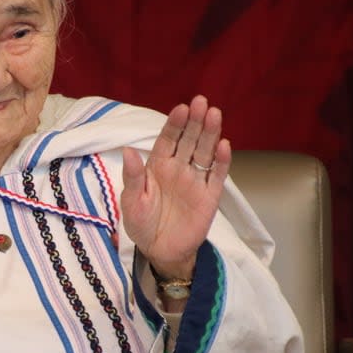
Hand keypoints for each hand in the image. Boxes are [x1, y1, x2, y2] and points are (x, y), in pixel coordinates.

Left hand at [121, 95, 230, 278]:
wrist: (160, 251)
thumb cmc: (142, 224)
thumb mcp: (131, 201)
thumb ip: (132, 177)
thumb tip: (128, 151)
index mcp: (158, 166)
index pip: (168, 140)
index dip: (174, 124)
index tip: (180, 108)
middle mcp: (178, 168)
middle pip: (189, 140)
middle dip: (194, 121)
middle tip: (201, 101)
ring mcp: (195, 181)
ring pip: (204, 152)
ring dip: (210, 134)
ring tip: (214, 114)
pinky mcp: (209, 196)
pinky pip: (217, 176)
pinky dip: (221, 161)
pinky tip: (224, 145)